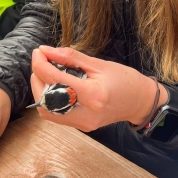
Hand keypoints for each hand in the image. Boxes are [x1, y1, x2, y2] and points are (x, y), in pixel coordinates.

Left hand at [30, 46, 167, 131]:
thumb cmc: (124, 80)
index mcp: (92, 94)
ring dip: (40, 89)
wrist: (140, 101)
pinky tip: (55, 85)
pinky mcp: (80, 126)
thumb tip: (46, 51)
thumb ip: (70, 57)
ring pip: (46, 110)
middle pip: (45, 99)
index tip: (38, 52)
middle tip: (41, 60)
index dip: (41, 64)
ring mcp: (82, 123)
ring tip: (47, 72)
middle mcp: (85, 113)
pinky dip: (49, 99)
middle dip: (37, 77)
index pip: (55, 80)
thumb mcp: (99, 63)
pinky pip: (55, 114)